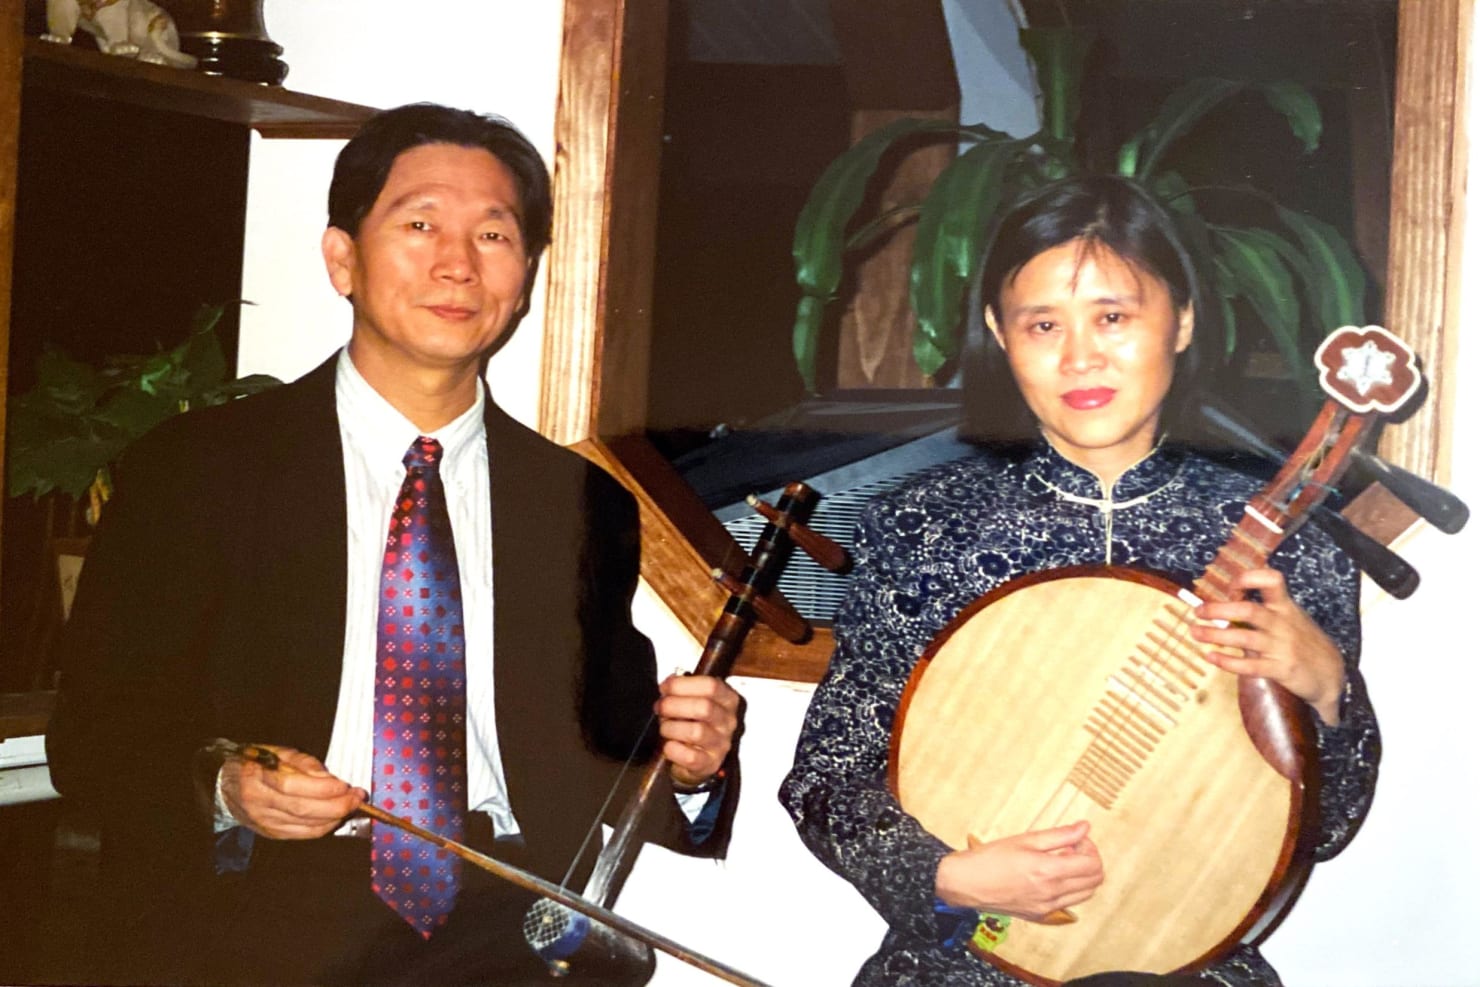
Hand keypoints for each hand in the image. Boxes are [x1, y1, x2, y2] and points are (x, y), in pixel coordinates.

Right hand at [219, 745, 365, 839]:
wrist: (227, 785)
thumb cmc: (257, 764)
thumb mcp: (278, 752)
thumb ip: (304, 763)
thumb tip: (330, 778)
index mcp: (257, 776)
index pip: (293, 786)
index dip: (322, 788)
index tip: (345, 785)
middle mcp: (258, 802)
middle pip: (302, 809)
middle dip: (336, 805)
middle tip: (356, 798)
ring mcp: (263, 820)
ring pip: (304, 825)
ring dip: (334, 817)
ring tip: (350, 805)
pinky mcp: (271, 832)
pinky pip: (301, 834)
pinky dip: (322, 828)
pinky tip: (334, 818)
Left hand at [655, 674, 741, 787]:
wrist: (696, 758)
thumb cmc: (693, 724)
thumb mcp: (693, 701)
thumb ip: (683, 689)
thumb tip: (668, 683)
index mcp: (727, 700)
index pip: (711, 686)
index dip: (683, 685)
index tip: (665, 688)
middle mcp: (728, 722)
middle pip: (704, 707)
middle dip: (674, 705)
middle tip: (660, 707)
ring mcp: (721, 744)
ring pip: (697, 732)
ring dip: (672, 728)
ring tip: (665, 728)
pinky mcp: (710, 764)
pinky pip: (689, 756)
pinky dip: (673, 749)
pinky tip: (669, 745)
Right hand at [934, 821, 1102, 921]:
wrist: (965, 883)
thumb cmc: (989, 859)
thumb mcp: (1025, 839)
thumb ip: (1060, 835)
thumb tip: (1084, 827)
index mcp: (1049, 872)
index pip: (1093, 865)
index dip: (1090, 848)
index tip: (1077, 838)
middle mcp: (1052, 894)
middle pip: (1094, 882)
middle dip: (1089, 861)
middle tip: (1072, 848)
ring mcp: (1047, 907)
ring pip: (1085, 894)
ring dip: (1081, 876)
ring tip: (1061, 860)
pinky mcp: (1039, 915)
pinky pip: (1067, 903)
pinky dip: (1069, 889)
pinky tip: (1051, 875)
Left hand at [1191, 567, 1346, 724]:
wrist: (1333, 675)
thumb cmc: (1304, 642)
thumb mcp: (1291, 618)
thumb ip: (1265, 609)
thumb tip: (1229, 596)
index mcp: (1285, 607)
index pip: (1272, 581)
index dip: (1249, 578)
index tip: (1230, 585)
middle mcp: (1283, 624)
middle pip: (1249, 610)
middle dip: (1219, 609)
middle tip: (1198, 611)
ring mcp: (1282, 647)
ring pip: (1245, 638)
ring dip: (1215, 635)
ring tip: (1194, 632)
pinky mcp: (1281, 669)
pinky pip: (1250, 665)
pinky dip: (1228, 661)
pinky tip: (1211, 657)